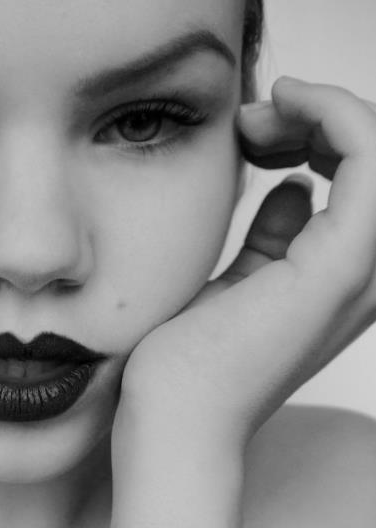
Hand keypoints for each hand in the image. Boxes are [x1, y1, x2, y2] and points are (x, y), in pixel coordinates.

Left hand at [113, 77, 375, 474]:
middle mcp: (367, 274)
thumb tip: (297, 188)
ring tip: (255, 121)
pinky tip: (269, 118)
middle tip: (252, 121)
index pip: (365, 175)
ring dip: (324, 112)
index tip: (253, 127)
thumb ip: (274, 236)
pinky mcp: (339, 266)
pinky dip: (331, 115)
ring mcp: (361, 270)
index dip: (319, 130)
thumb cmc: (188, 358)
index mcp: (345, 275)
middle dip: (320, 117)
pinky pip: (370, 159)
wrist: (171, 415)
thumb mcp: (239, 278)